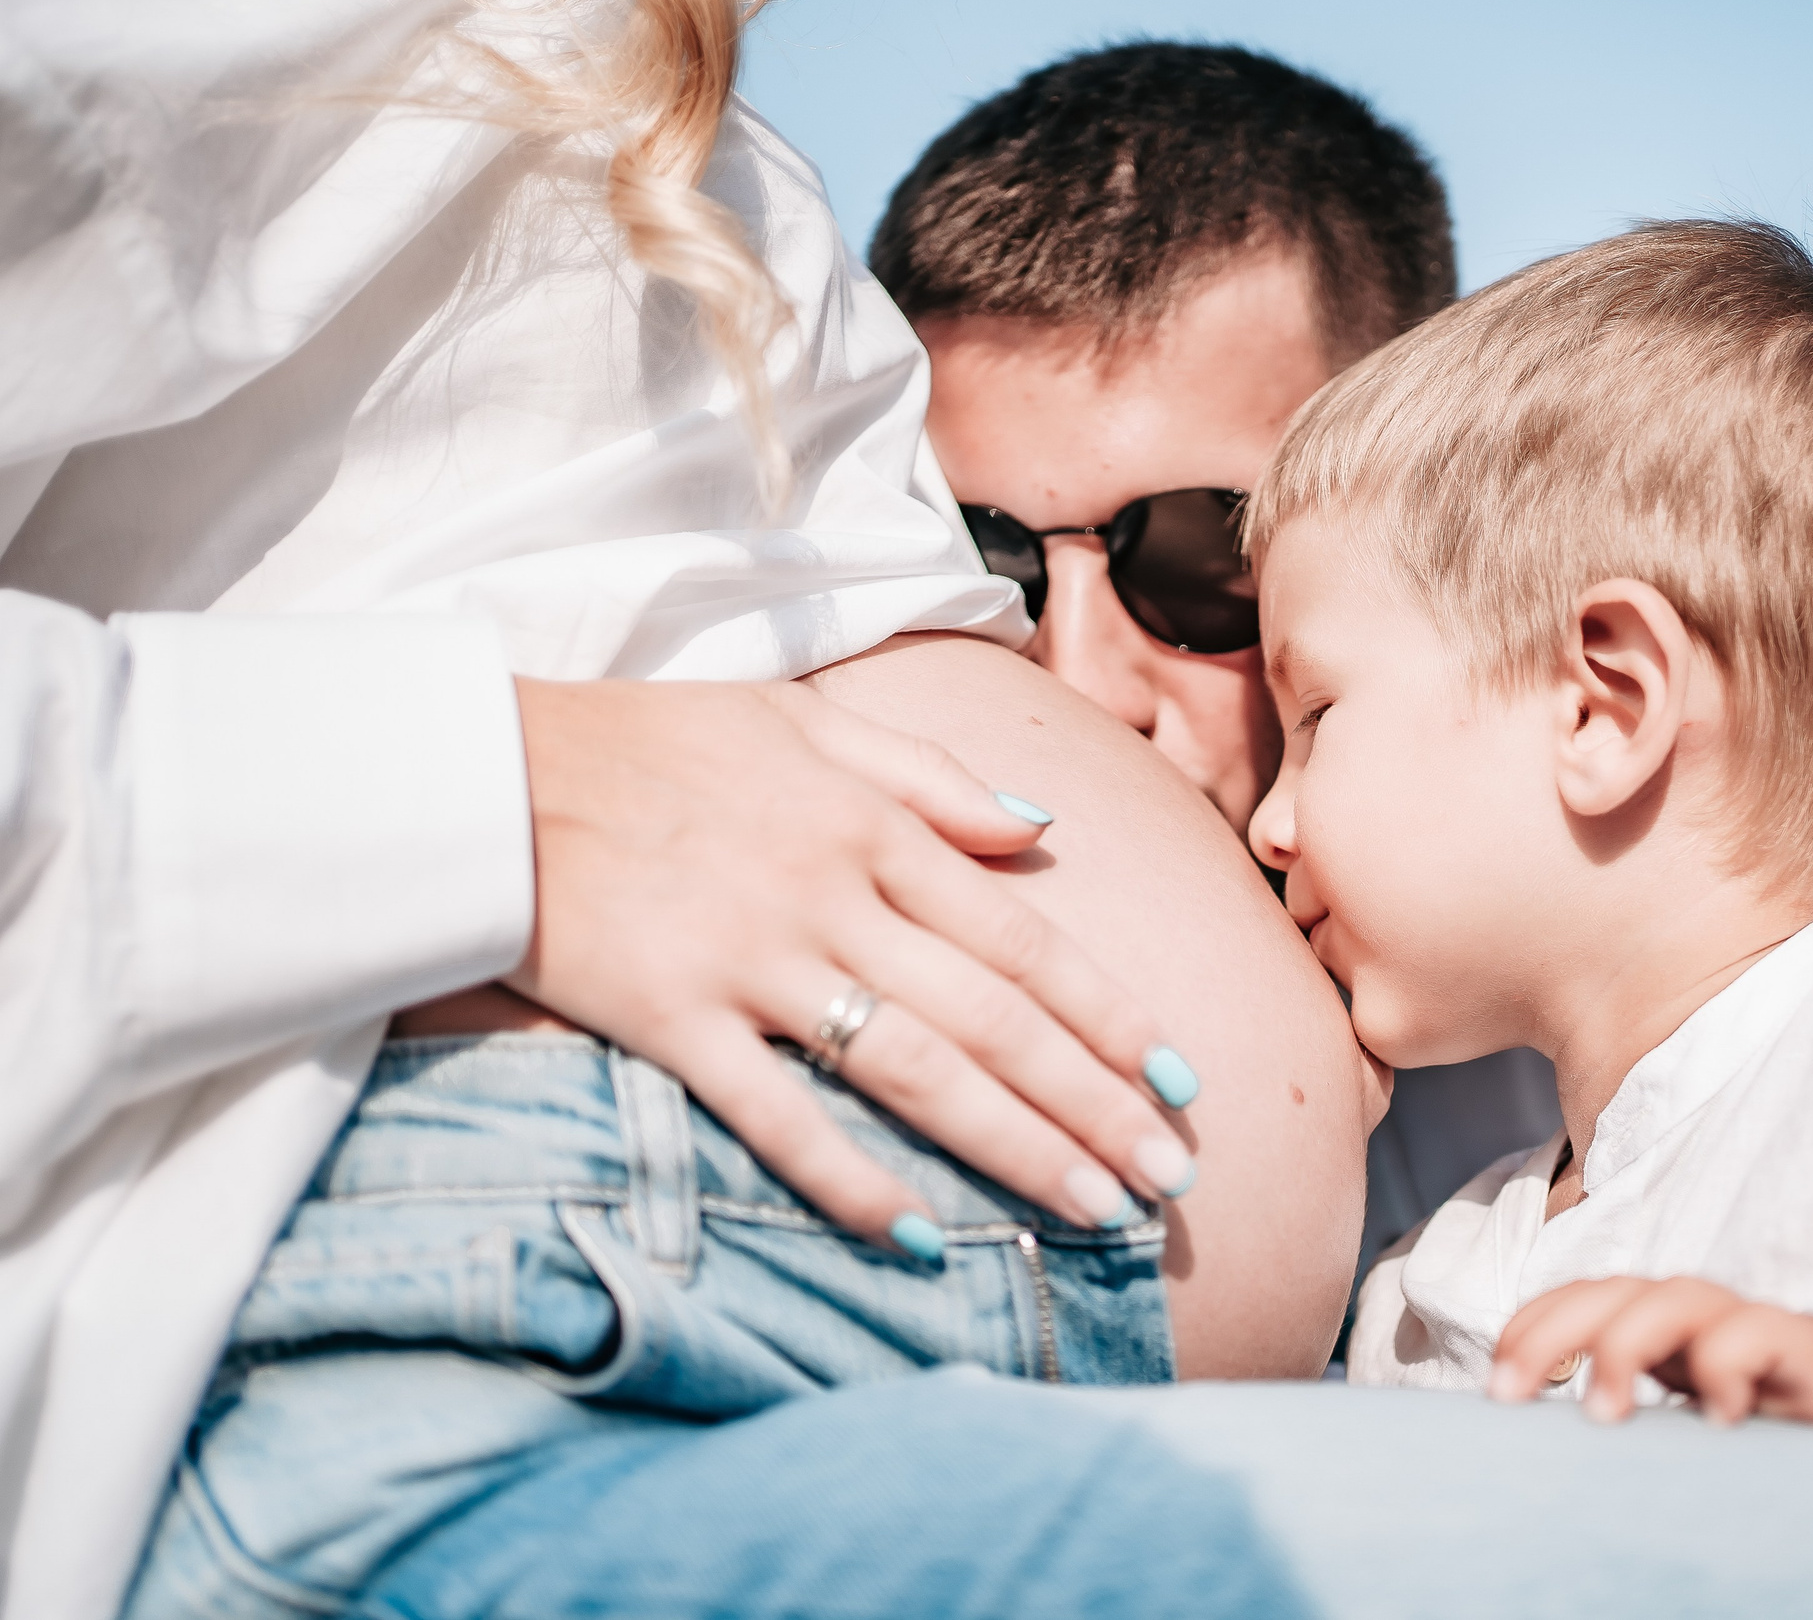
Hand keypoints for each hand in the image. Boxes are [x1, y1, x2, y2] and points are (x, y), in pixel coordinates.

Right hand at [506, 676, 1198, 1253]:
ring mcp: (754, 961)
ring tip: (1092, 1209)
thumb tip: (1042, 833)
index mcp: (873, 826)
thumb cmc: (647, 740)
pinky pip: (777, 1114)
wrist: (484, 769)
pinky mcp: (672, 1017)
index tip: (1181, 1076)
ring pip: (914, 1068)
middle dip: (1093, 1100)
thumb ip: (930, 778)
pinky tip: (923, 1237)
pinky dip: (851, 1178)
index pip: (1022, 936)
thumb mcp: (803, 724)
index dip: (1109, 1013)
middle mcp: (833, 896)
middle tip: (1170, 1175)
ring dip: (1014, 1144)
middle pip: (993, 1016)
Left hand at [1488, 1276, 1812, 1429]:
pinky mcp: (1804, 1346)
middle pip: (1612, 1290)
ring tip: (1602, 1412)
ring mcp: (1749, 1325)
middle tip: (1511, 1393)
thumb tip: (1537, 1467)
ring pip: (1676, 1296)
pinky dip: (1726, 1365)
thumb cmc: (1767, 1435)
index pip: (1581, 1301)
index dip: (1531, 1328)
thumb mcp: (1680, 1437)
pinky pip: (1757, 1330)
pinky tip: (1717, 1421)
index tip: (1495, 1390)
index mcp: (1658, 1333)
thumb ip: (1627, 1425)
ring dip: (1626, 1345)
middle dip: (1551, 1330)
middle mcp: (1697, 1318)